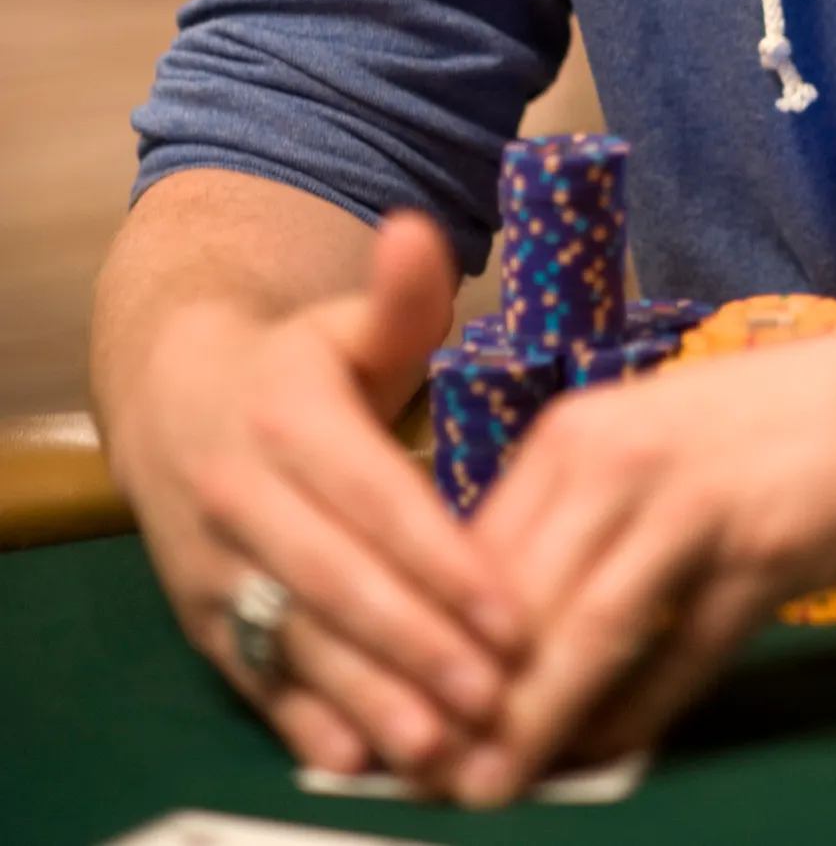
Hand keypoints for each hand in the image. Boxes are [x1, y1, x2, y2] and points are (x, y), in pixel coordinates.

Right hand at [115, 211, 525, 778]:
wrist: (174, 398)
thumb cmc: (297, 365)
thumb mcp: (345, 323)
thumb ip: (399, 297)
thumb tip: (421, 230)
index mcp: (288, 419)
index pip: (372, 499)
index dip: (439, 560)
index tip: (509, 612)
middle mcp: (241, 497)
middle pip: (338, 582)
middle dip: (418, 644)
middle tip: (495, 696)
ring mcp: (216, 566)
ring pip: (298, 641)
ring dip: (369, 698)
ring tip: (441, 746)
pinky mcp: (204, 620)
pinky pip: (257, 679)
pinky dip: (306, 722)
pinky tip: (360, 756)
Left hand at [445, 293, 835, 805]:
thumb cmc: (755, 433)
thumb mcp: (645, 454)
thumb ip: (572, 528)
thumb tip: (488, 639)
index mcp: (576, 433)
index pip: (472, 552)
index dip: (425, 642)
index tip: (385, 717)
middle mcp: (620, 459)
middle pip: (517, 598)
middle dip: (462, 700)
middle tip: (419, 777)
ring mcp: (692, 503)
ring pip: (588, 631)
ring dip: (533, 722)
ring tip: (487, 790)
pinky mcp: (761, 551)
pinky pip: (682, 653)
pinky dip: (639, 714)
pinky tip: (610, 755)